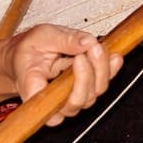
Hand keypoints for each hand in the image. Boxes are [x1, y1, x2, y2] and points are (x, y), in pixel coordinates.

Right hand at [5, 24, 121, 126]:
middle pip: (78, 100)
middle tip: (89, 48)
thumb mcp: (41, 37)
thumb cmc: (29, 49)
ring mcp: (70, 99)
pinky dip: (110, 71)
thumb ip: (63, 39)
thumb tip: (87, 41)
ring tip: (96, 46)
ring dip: (101, 69)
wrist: (28, 55)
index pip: (51, 106)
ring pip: (93, 94)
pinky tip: (114, 57)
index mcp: (32, 89)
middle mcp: (53, 101)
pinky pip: (101, 86)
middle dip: (89, 72)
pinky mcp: (84, 91)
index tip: (77, 60)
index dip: (70, 88)